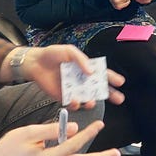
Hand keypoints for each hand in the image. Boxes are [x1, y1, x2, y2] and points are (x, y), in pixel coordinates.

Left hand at [8, 45, 125, 108]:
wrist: (35, 63)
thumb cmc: (52, 54)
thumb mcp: (69, 51)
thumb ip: (81, 60)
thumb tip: (92, 72)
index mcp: (85, 68)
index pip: (102, 73)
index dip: (112, 77)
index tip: (121, 82)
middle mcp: (82, 80)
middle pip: (100, 88)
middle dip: (111, 94)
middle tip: (119, 99)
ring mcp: (74, 89)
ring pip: (87, 98)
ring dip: (92, 101)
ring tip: (91, 101)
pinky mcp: (64, 97)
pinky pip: (73, 103)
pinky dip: (76, 104)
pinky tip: (74, 100)